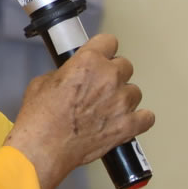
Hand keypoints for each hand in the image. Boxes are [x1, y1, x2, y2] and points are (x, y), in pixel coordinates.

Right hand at [3, 33, 152, 188]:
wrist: (44, 147)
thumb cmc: (40, 118)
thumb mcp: (44, 82)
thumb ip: (65, 73)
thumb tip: (72, 76)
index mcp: (88, 61)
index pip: (110, 41)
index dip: (104, 50)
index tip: (102, 55)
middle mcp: (109, 78)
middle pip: (125, 65)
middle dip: (113, 74)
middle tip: (100, 86)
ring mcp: (121, 102)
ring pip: (135, 91)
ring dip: (123, 97)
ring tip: (108, 107)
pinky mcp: (127, 126)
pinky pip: (147, 117)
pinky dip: (138, 119)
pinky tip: (127, 120)